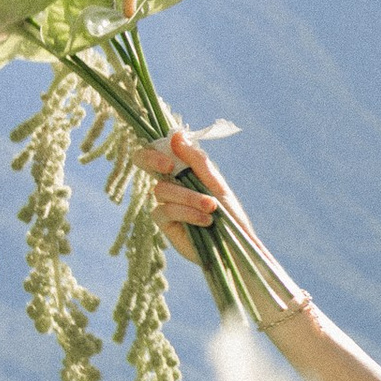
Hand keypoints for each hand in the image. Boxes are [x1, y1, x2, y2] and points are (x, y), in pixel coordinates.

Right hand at [134, 125, 236, 258]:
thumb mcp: (216, 183)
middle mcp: (170, 183)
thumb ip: (196, 160)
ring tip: (211, 207)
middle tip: (171, 168)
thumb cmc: (229, 213)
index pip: (156, 151)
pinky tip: (205, 221)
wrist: (236, 245)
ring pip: (161, 189)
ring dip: (189, 197)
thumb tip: (176, 134)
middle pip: (144, 163)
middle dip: (153, 161)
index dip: (153, 150)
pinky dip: (187, 213)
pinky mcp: (165, 223)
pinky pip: (164, 210)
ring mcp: (165, 202)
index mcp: (182, 169)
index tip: (169, 158)